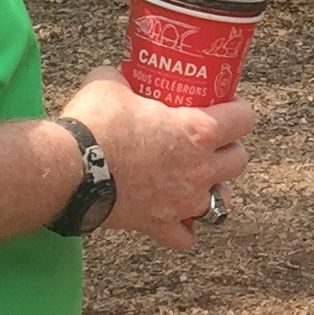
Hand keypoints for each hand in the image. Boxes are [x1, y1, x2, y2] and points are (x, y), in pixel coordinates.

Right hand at [61, 67, 255, 250]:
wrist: (69, 169)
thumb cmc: (96, 124)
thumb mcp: (110, 84)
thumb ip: (124, 80)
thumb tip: (117, 77)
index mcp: (197, 130)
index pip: (244, 119)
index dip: (240, 111)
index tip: (230, 108)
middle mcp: (199, 168)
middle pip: (239, 162)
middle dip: (230, 150)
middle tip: (211, 143)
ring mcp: (182, 200)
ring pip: (219, 202)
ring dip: (212, 190)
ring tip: (196, 180)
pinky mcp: (160, 224)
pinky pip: (185, 238)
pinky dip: (184, 230)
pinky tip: (176, 218)